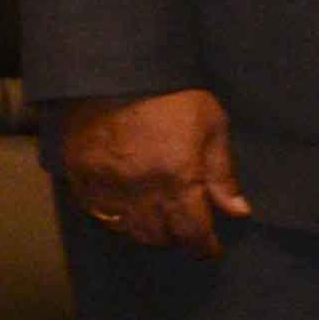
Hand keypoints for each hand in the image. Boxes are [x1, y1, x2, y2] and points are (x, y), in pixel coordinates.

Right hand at [52, 85, 243, 252]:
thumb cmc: (173, 96)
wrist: (118, 71)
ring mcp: (106, 184)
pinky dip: (114, 218)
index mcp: (178, 177)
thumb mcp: (211, 127)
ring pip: (128, 229)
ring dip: (146, 231)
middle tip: (185, 229)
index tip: (210, 249)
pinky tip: (124, 210)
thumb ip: (223, 173)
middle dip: (177, 238)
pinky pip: (97, 213)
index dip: (204, 247)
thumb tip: (237, 212)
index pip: (192, 232)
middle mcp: (141, 188)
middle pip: (159, 236)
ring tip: (157, 222)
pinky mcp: (81, 175)